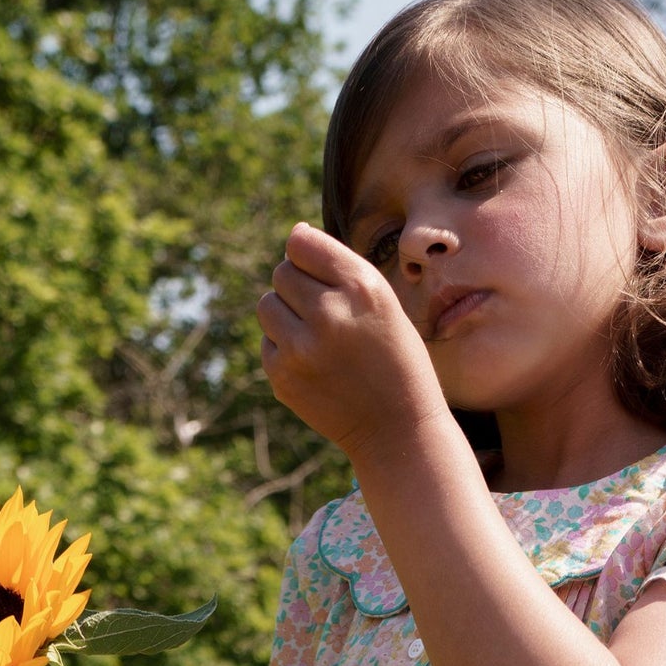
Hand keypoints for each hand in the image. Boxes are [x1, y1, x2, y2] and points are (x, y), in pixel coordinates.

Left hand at [257, 223, 446, 458]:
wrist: (398, 430)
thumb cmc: (394, 358)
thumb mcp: (383, 301)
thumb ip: (340, 266)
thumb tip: (294, 235)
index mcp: (360, 287)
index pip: (300, 242)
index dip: (308, 256)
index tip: (324, 278)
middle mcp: (329, 313)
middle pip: (281, 273)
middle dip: (298, 287)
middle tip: (325, 314)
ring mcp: (301, 349)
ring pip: (267, 305)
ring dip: (286, 315)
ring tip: (318, 338)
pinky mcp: (283, 377)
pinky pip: (267, 343)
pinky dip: (285, 349)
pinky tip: (316, 366)